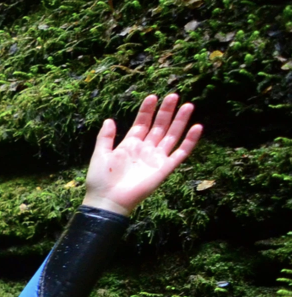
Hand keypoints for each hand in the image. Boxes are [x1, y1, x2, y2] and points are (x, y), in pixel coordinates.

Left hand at [81, 92, 202, 215]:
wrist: (108, 200)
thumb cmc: (101, 179)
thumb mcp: (100, 154)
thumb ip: (105, 137)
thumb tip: (109, 119)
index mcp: (130, 145)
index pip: (142, 123)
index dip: (147, 110)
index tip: (152, 96)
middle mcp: (145, 149)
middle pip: (159, 126)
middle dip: (166, 111)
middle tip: (174, 96)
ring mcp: (156, 158)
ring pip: (172, 135)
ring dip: (180, 121)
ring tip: (188, 105)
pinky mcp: (165, 168)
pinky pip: (180, 153)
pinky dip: (189, 141)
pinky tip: (197, 127)